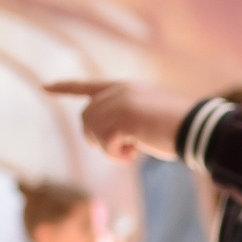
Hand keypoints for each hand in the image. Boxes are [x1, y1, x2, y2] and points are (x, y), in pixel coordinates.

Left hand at [46, 80, 192, 162]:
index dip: (65, 88)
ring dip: (109, 149)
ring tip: (132, 150)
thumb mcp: (148, 115)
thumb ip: (126, 117)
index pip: (88, 86)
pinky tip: (135, 154)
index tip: (44, 87)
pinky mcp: (122, 119)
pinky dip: (118, 155)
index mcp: (124, 87)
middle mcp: (117, 92)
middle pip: (85, 118)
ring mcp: (119, 104)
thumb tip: (108, 138)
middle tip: (122, 150)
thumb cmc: (179, 125)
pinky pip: (106, 143)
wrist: (196, 126)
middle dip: (96, 139)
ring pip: (92, 131)